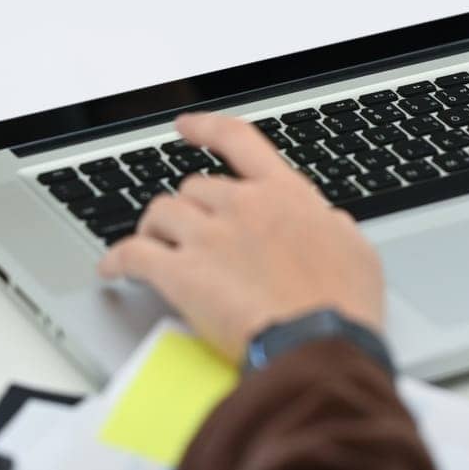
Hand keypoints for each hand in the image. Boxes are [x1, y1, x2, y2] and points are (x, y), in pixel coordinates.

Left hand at [98, 112, 385, 361]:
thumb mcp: (355, 249)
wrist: (320, 344)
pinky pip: (133, 255)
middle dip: (188, 208)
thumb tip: (326, 222)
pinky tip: (113, 270)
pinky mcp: (181, 274)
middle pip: (194, 187)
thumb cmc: (343, 305)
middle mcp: (242, 205)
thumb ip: (332, 226)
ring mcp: (209, 237)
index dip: (206, 128)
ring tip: (152, 245)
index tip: (187, 126)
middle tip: (187, 230)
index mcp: (284, 194)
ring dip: (154, 228)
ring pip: (161, 213)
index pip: (237, 141)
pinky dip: (117, 260)